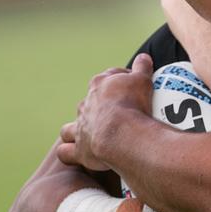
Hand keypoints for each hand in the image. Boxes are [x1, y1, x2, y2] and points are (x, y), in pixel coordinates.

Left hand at [56, 54, 154, 171]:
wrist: (122, 133)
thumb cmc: (133, 104)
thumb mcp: (142, 80)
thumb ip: (142, 68)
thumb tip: (143, 57)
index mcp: (99, 85)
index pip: (107, 78)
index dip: (119, 82)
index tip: (133, 88)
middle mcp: (85, 105)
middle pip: (88, 102)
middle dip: (97, 107)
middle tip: (116, 114)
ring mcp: (80, 128)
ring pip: (69, 128)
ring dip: (76, 130)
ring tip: (90, 135)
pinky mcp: (80, 150)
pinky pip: (66, 152)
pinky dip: (70, 153)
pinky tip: (78, 154)